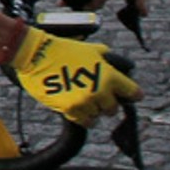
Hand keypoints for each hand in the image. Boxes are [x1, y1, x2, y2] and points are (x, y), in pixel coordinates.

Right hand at [12, 27, 138, 123]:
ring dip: (91, 110)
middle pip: (112, 109)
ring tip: (81, 100)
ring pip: (97, 116)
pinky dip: (80, 117)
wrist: (36, 53)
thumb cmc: (62, 49)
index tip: (128, 97)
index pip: (134, 93)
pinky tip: (75, 107)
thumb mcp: (90, 49)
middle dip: (105, 104)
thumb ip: (106, 58)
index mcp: (109, 75)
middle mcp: (101, 90)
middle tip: (95, 97)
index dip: (131, 95)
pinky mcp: (70, 108)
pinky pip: (83, 121)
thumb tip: (114, 62)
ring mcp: (85, 101)